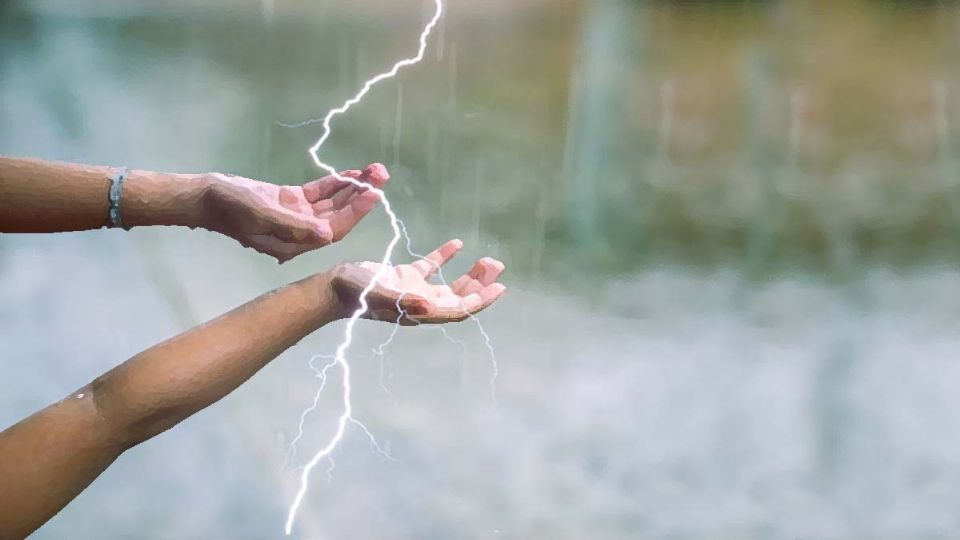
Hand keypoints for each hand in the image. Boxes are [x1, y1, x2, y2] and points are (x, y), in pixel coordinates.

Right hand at [200, 164, 388, 261]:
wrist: (206, 197)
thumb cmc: (230, 207)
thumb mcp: (261, 214)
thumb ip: (293, 225)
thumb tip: (327, 235)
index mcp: (295, 242)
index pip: (334, 229)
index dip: (355, 212)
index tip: (374, 192)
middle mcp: (300, 232)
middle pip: (338, 216)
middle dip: (361, 196)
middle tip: (381, 173)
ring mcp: (296, 216)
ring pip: (332, 203)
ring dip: (352, 187)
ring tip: (374, 169)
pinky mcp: (290, 201)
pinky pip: (319, 194)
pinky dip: (335, 184)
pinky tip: (352, 173)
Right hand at [331, 239, 506, 323]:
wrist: (332, 287)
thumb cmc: (354, 292)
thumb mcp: (379, 293)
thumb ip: (403, 299)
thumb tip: (430, 304)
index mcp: (420, 310)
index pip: (458, 310)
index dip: (480, 301)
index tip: (499, 288)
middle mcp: (421, 303)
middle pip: (459, 297)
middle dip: (480, 285)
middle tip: (497, 265)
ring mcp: (413, 290)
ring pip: (449, 285)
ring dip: (469, 274)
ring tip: (487, 260)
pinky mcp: (403, 277)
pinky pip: (429, 267)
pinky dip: (444, 256)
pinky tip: (458, 244)